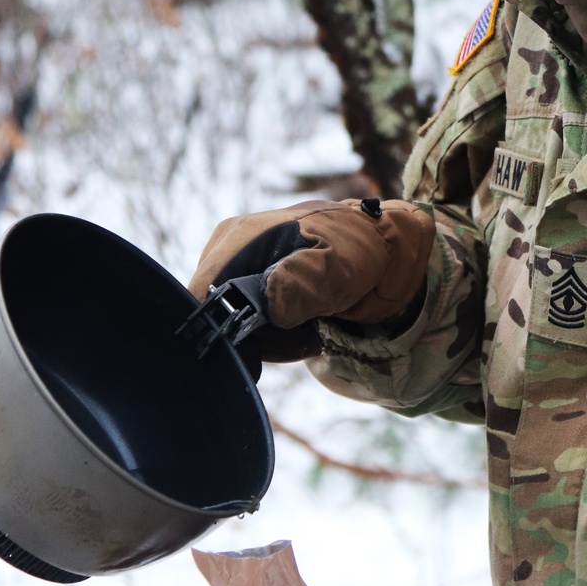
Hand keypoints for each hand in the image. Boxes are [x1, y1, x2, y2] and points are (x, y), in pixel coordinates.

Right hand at [188, 198, 435, 362]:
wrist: (387, 252)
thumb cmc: (362, 250)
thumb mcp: (339, 266)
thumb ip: (304, 282)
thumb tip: (269, 303)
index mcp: (238, 238)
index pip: (199, 296)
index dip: (221, 328)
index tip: (256, 347)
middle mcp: (228, 252)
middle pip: (215, 316)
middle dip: (255, 336)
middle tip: (302, 330)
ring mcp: (239, 271)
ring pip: (235, 326)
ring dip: (272, 339)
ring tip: (310, 326)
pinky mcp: (253, 290)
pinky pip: (251, 326)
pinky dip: (278, 335)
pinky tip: (306, 325)